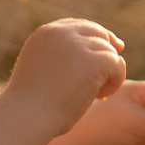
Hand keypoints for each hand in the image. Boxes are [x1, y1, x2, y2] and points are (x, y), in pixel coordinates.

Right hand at [6, 18, 126, 132]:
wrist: (27, 117)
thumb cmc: (34, 105)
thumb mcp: (44, 70)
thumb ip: (63, 56)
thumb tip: (98, 49)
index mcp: (46, 32)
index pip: (81, 27)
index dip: (97, 39)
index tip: (108, 54)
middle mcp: (61, 32)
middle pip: (99, 34)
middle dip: (107, 53)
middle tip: (107, 78)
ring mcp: (78, 45)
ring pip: (109, 52)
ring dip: (108, 74)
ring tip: (96, 96)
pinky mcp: (93, 61)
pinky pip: (117, 65)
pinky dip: (115, 82)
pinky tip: (101, 97)